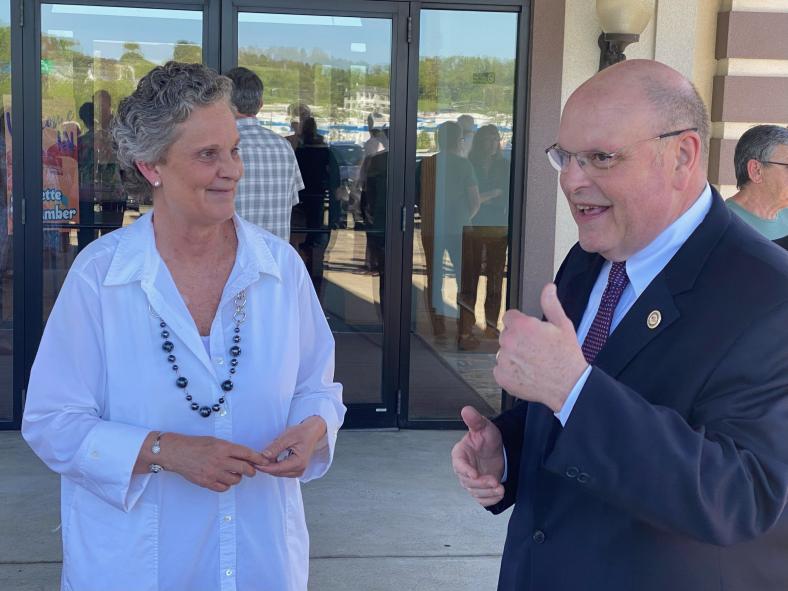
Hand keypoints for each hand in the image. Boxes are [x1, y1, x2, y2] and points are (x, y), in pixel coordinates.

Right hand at [152, 433, 265, 492]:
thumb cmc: (196, 444)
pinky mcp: (206, 482)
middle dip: (251, 470)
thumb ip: (230, 449)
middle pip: (245, 469)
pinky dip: (226, 484)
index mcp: (223, 447)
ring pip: (235, 480)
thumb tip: (246, 456)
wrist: (176, 453)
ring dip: (237, 477)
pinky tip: (223, 479)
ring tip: (232, 473)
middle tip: (250, 470)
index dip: (258, 458)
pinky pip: (224, 488)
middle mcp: (220, 460)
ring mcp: (213, 472)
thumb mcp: (216, 441)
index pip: (247, 453)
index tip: (264, 461)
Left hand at [256, 416, 326, 477]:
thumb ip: (276, 447)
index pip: (278, 468)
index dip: (265, 467)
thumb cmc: (303, 432)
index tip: (254, 463)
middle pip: (277, 472)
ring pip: (279, 473)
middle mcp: (300, 469)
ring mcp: (299, 471)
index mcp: (299, 462)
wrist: (313, 431)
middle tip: (255, 459)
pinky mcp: (296, 469)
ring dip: (270, 466)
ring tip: (262, 458)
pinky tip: (270, 459)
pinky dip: (275, 466)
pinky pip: (282, 470)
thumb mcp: (288, 436)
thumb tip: (264, 456)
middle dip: (266, 467)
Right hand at [451, 406, 504, 506]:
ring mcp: (471, 481)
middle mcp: (463, 469)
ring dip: (488, 492)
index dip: (465, 470)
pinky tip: (499, 493)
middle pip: (467, 481)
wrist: (498, 451)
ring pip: (475, 492)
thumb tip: (466, 410)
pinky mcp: (480, 489)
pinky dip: (490, 499)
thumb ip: (475, 420)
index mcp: (460, 454)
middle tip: (494, 481)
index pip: (459, 464)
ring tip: (500, 488)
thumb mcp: (483, 427)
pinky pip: (482, 499)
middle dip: (481, 483)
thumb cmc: (487, 439)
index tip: (474, 473)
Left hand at [494, 283, 587, 411]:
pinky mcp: (501, 376)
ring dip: (514, 355)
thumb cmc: (566, 356)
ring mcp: (503, 360)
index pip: (509, 317)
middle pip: (506, 334)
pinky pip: (500, 369)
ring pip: (504, 352)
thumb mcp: (563, 325)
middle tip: (535, 348)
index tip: (531, 332)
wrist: (569, 385)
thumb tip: (548, 288)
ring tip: (533, 361)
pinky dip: (510, 371)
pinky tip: (526, 372)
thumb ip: (550, 304)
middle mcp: (509, 342)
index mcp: (521, 326)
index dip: (521, 323)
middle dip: (518, 339)